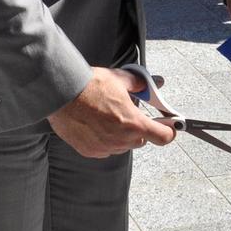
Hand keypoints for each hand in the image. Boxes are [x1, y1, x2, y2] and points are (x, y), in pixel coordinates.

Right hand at [48, 66, 174, 157]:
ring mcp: (105, 148)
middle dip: (139, 128)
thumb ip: (140, 85)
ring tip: (108, 116)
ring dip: (121, 135)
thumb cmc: (90, 86)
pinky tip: (96, 124)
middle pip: (141, 140)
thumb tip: (151, 84)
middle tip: (128, 112)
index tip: (168, 126)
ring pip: (123, 145)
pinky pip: (105, 148)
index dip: (168, 131)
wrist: (62, 94)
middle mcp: (121, 140)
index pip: (163, 137)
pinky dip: (105, 139)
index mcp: (133, 123)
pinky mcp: (90, 151)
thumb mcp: (121, 79)